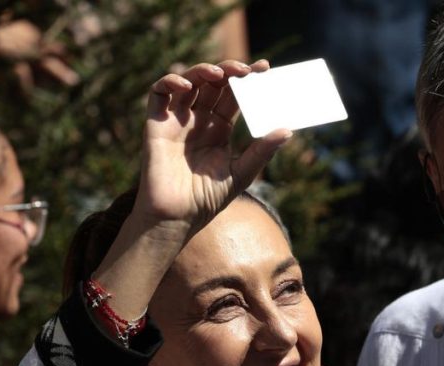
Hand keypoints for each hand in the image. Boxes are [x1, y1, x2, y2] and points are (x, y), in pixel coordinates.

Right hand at [133, 61, 290, 241]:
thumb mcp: (241, 173)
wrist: (176, 217)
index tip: (264, 69)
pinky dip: (170, 82)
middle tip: (247, 70)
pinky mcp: (156, 123)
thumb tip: (288, 130)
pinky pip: (158, 93)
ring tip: (221, 74)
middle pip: (214, 84)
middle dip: (230, 71)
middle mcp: (198, 120)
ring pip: (188, 82)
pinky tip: (187, 87)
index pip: (234, 96)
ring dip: (203, 71)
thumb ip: (261, 151)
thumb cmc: (207, 200)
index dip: (248, 81)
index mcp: (219, 129)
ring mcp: (177, 120)